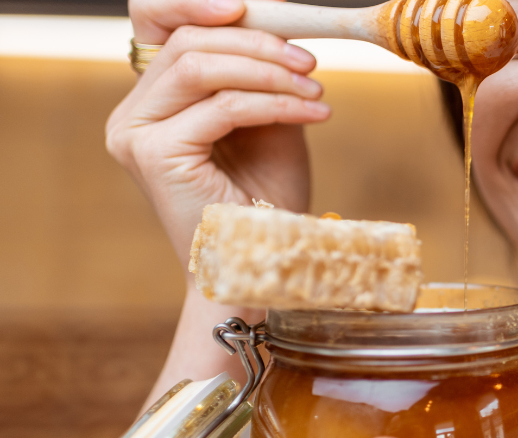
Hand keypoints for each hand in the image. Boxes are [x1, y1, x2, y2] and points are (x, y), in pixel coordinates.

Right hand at [107, 0, 330, 266]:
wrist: (263, 262)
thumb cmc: (265, 199)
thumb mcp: (269, 121)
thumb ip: (262, 74)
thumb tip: (281, 24)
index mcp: (152, 101)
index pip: (154, 24)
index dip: (194, 3)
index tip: (250, 6)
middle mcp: (132, 114)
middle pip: (186, 42)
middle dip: (257, 42)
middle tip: (309, 60)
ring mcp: (136, 134)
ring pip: (200, 68)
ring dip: (269, 70)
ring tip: (316, 86)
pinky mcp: (155, 155)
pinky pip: (223, 107)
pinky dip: (277, 102)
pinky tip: (316, 111)